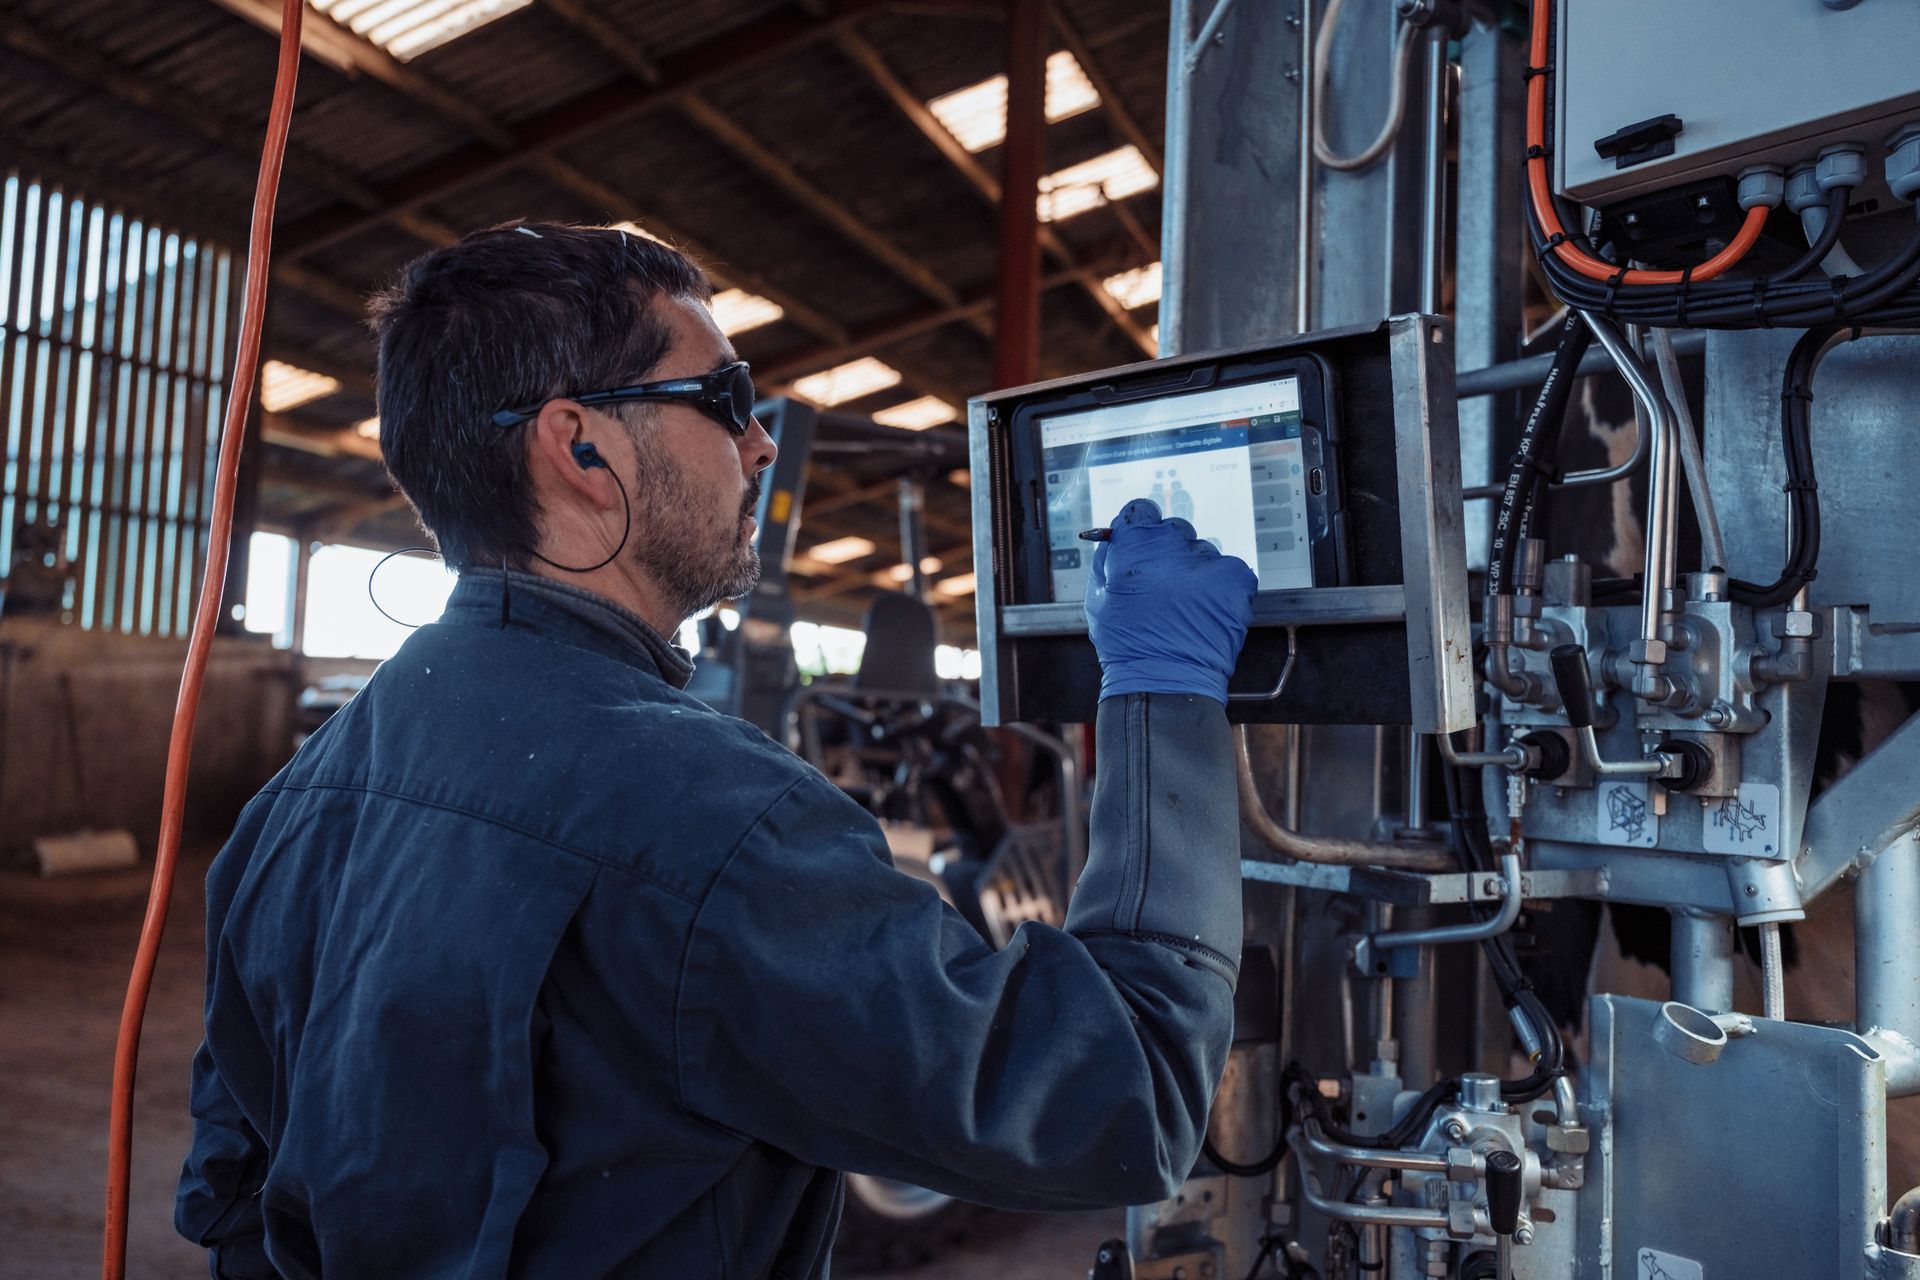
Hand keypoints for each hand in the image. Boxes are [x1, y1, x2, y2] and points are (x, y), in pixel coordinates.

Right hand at [1085, 498, 1257, 703]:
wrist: (1164, 682)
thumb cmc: (1127, 646)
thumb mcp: (1097, 600)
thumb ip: (1105, 561)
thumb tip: (1115, 537)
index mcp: (1133, 546)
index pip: (1141, 511)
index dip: (1140, 530)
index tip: (1142, 545)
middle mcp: (1170, 546)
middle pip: (1173, 530)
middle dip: (1168, 552)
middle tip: (1164, 586)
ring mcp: (1205, 562)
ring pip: (1202, 553)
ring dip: (1195, 572)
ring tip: (1186, 607)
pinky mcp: (1234, 578)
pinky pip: (1228, 571)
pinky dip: (1221, 588)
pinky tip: (1206, 612)